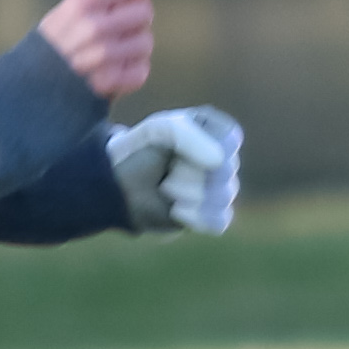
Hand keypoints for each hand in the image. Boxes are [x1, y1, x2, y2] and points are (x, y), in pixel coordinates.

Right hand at [35, 0, 153, 96]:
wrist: (31, 86)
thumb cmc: (56, 43)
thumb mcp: (70, 9)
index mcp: (81, 3)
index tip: (131, 1)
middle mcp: (93, 27)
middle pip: (145, 12)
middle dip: (135, 21)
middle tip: (118, 32)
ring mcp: (102, 56)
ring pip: (146, 42)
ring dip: (134, 49)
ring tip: (114, 54)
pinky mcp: (109, 83)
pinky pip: (142, 71)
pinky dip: (132, 73)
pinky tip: (114, 73)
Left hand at [106, 106, 244, 235]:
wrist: (119, 185)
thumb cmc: (141, 151)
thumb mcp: (160, 131)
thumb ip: (190, 138)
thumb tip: (218, 162)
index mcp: (215, 129)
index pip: (229, 140)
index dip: (201, 147)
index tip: (174, 146)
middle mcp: (223, 156)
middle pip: (224, 171)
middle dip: (186, 173)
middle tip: (165, 169)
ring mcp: (221, 187)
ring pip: (222, 197)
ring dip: (185, 194)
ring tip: (165, 188)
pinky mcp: (214, 214)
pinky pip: (221, 220)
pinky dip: (195, 217)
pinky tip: (176, 210)